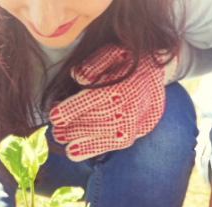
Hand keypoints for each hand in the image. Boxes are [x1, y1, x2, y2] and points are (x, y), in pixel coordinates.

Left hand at [48, 45, 170, 160]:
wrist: (158, 68)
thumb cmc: (127, 58)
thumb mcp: (113, 49)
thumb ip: (96, 61)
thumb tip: (79, 77)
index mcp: (126, 82)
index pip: (96, 98)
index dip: (73, 108)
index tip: (53, 116)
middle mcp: (134, 104)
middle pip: (99, 118)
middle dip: (74, 126)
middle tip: (55, 130)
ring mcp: (139, 119)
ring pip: (106, 134)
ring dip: (80, 138)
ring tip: (61, 139)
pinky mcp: (141, 129)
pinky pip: (116, 143)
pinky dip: (93, 148)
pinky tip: (74, 152)